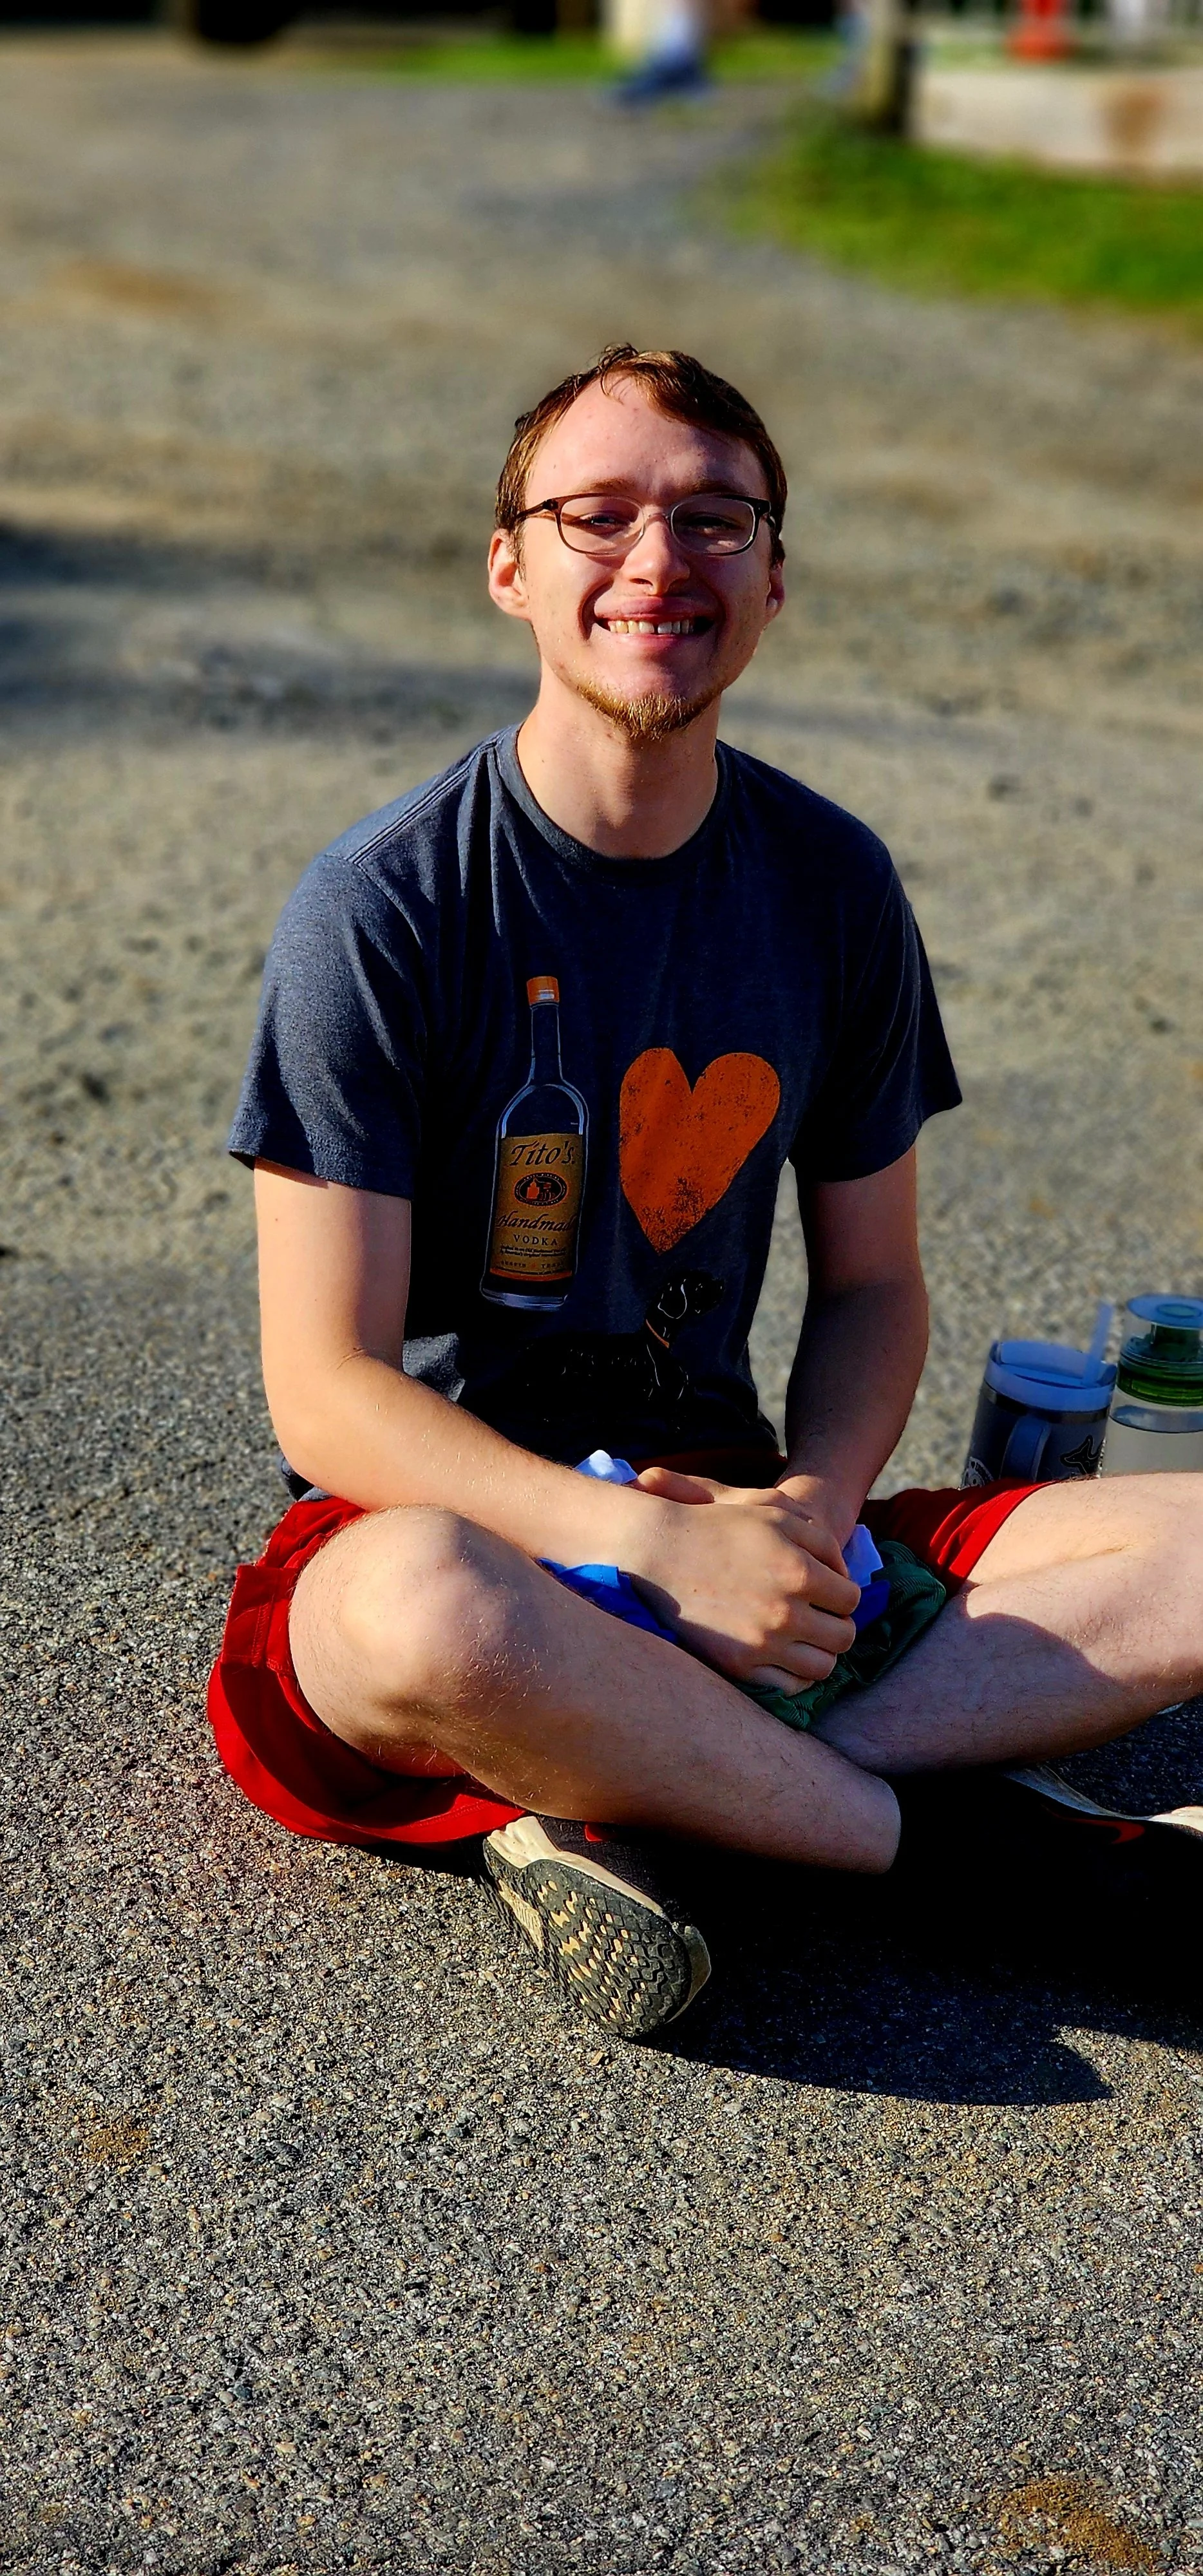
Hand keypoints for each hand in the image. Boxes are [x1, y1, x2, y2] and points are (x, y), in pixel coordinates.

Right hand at [627, 1468, 859, 1694]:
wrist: (658, 1552)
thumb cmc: (718, 1526)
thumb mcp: (773, 1511)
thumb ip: (820, 1538)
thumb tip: (844, 1574)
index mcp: (799, 1572)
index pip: (851, 1599)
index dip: (842, 1594)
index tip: (827, 1592)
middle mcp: (785, 1613)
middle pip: (843, 1637)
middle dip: (837, 1625)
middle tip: (820, 1617)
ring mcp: (762, 1644)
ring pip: (823, 1667)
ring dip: (821, 1653)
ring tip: (805, 1638)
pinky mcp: (739, 1667)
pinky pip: (789, 1687)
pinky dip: (796, 1675)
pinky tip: (785, 1656)